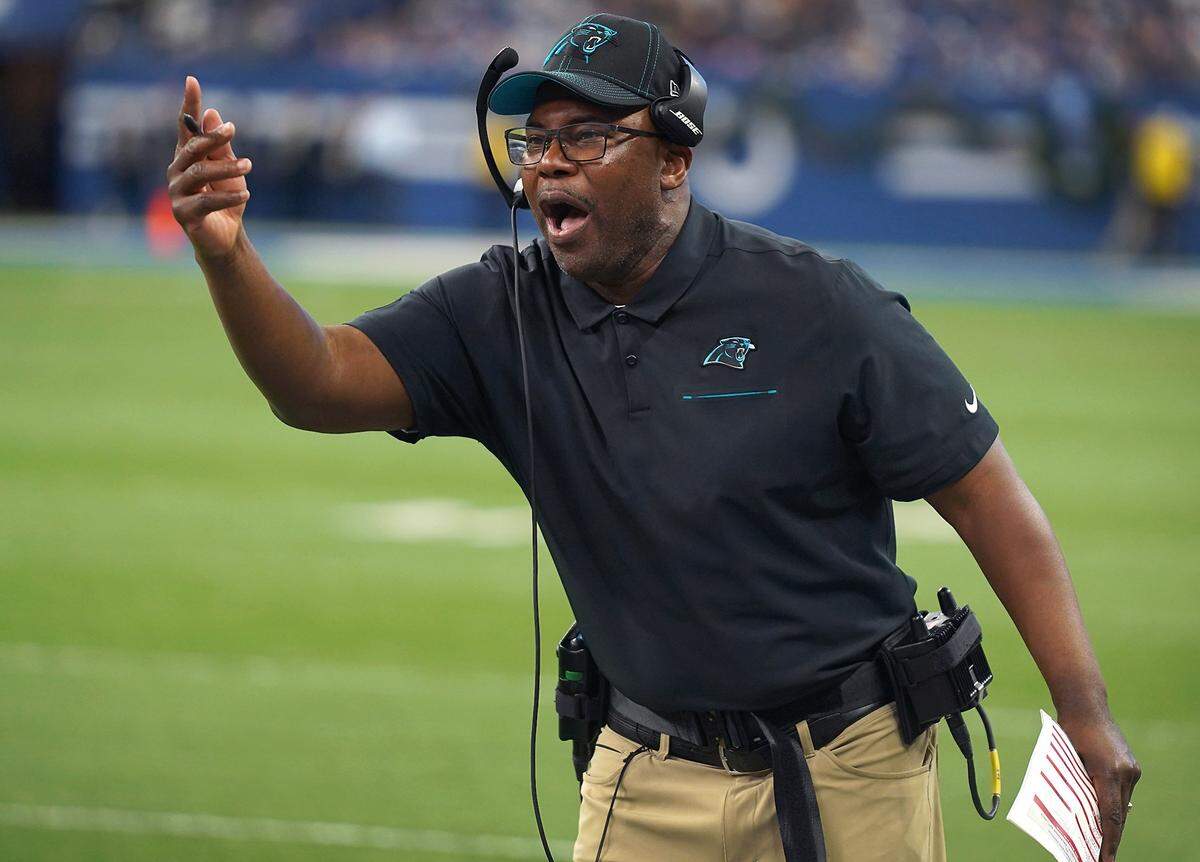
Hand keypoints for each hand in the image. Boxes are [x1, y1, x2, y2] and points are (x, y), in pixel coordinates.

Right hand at [166, 76, 252, 258]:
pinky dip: (227, 197)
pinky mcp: (183, 214)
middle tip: (232, 129)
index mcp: (187, 157)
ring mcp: (177, 193)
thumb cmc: (226, 198)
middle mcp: (177, 172)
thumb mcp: (229, 170)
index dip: (188, 104)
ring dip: (226, 168)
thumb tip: (212, 114)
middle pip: (192, 148)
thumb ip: (221, 147)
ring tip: (249, 166)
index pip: (186, 127)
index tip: (192, 80)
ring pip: (200, 173)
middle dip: (211, 137)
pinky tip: (246, 195)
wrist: (227, 236)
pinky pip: (206, 202)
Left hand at [1057, 710, 1140, 860]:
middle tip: (1100, 857)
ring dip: (1112, 821)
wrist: (1086, 706)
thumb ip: (1077, 787)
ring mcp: (1131, 770)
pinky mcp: (1132, 767)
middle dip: (1110, 837)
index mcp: (1107, 772)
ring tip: (1101, 842)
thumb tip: (1081, 816)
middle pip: (1118, 814)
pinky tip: (1104, 817)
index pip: (1110, 815)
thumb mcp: (1068, 761)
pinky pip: (1123, 793)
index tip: (1104, 860)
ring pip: (1122, 805)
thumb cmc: (1068, 731)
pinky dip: (1114, 804)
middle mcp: (1125, 773)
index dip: (1107, 841)